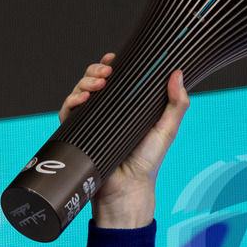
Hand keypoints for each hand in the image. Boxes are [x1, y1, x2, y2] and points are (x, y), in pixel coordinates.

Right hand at [60, 53, 189, 228]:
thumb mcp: (167, 130)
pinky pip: (68, 112)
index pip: (117, 80)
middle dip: (96, 71)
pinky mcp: (77, 133)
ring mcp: (91, 122)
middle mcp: (108, 112)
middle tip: (106, 72)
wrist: (128, 188)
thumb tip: (178, 74)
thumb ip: (175, 104)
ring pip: (81, 92)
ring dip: (85, 82)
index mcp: (128, 108)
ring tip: (97, 84)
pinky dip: (72, 101)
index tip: (115, 58)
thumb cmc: (148, 161)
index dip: (113, 66)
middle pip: (95, 82)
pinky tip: (82, 100)